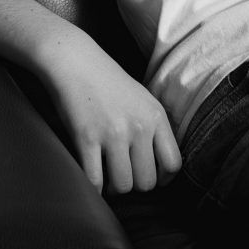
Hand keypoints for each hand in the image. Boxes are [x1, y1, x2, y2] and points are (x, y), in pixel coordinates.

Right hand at [39, 29, 181, 194]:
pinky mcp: (87, 138)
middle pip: (147, 182)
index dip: (162, 179)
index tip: (149, 176)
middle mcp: (139, 126)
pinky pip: (95, 182)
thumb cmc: (107, 82)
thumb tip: (161, 167)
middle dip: (134, 184)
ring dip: (113, 187)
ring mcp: (114, 133)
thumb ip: (153, 128)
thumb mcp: (142, 99)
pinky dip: (92, 187)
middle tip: (122, 173)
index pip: (173, 164)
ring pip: (123, 186)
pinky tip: (90, 176)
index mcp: (156, 115)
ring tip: (106, 173)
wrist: (75, 61)